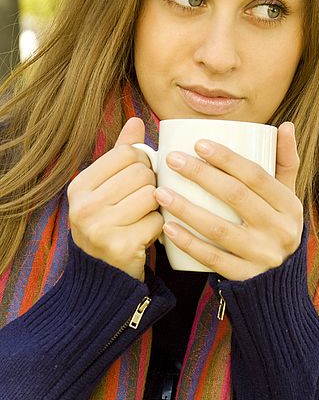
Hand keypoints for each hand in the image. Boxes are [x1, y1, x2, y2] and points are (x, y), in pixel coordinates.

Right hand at [68, 118, 163, 280]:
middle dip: (151, 185)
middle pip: (142, 173)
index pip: (127, 153)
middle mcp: (84, 206)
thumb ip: (121, 154)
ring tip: (142, 218)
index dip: (143, 163)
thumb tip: (137, 121)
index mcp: (79, 185)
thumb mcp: (108, 187)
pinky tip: (145, 236)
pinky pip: (158, 221)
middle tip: (143, 201)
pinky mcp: (121, 247)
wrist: (103, 278)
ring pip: (153, 195)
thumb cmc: (110, 224)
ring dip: (156, 208)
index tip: (139, 178)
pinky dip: (158, 228)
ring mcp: (100, 228)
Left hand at [155, 122, 303, 279]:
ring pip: (219, 229)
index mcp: (289, 205)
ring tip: (160, 192)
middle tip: (172, 159)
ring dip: (187, 209)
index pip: (256, 175)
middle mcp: (280, 230)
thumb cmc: (277, 226)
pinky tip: (168, 228)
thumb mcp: (288, 196)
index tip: (198, 143)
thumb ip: (286, 162)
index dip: (227, 158)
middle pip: (236, 196)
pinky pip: (212, 259)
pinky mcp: (244, 277)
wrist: (280, 282)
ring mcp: (262, 256)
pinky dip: (189, 243)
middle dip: (201, 175)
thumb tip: (286, 124)